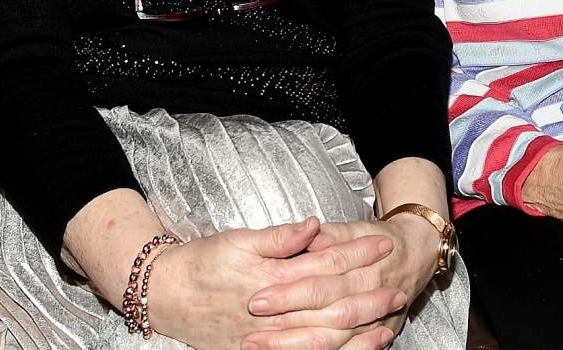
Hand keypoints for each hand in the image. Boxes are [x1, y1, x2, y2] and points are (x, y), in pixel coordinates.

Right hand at [62, 191, 404, 349]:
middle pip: (330, 307)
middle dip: (367, 298)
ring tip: (387, 327)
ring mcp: (264, 339)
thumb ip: (279, 237)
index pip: (324, 263)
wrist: (162, 295)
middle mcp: (271, 312)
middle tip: (399, 289)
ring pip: (320, 341)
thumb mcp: (238, 240)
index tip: (384, 244)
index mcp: (269, 277)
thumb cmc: (200, 262)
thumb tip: (314, 225)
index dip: (357, 253)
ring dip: (356, 335)